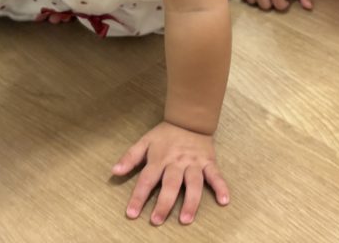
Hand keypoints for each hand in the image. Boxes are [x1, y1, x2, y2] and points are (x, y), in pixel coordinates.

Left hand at [112, 121, 228, 225]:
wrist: (190, 118)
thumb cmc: (166, 134)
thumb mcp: (145, 141)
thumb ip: (131, 157)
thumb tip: (115, 171)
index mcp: (160, 158)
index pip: (147, 179)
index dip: (138, 196)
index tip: (131, 213)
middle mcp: (177, 162)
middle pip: (170, 184)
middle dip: (164, 203)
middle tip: (157, 221)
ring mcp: (194, 163)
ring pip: (193, 183)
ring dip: (190, 201)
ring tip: (186, 219)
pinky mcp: (208, 162)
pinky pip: (216, 175)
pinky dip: (221, 187)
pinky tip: (224, 200)